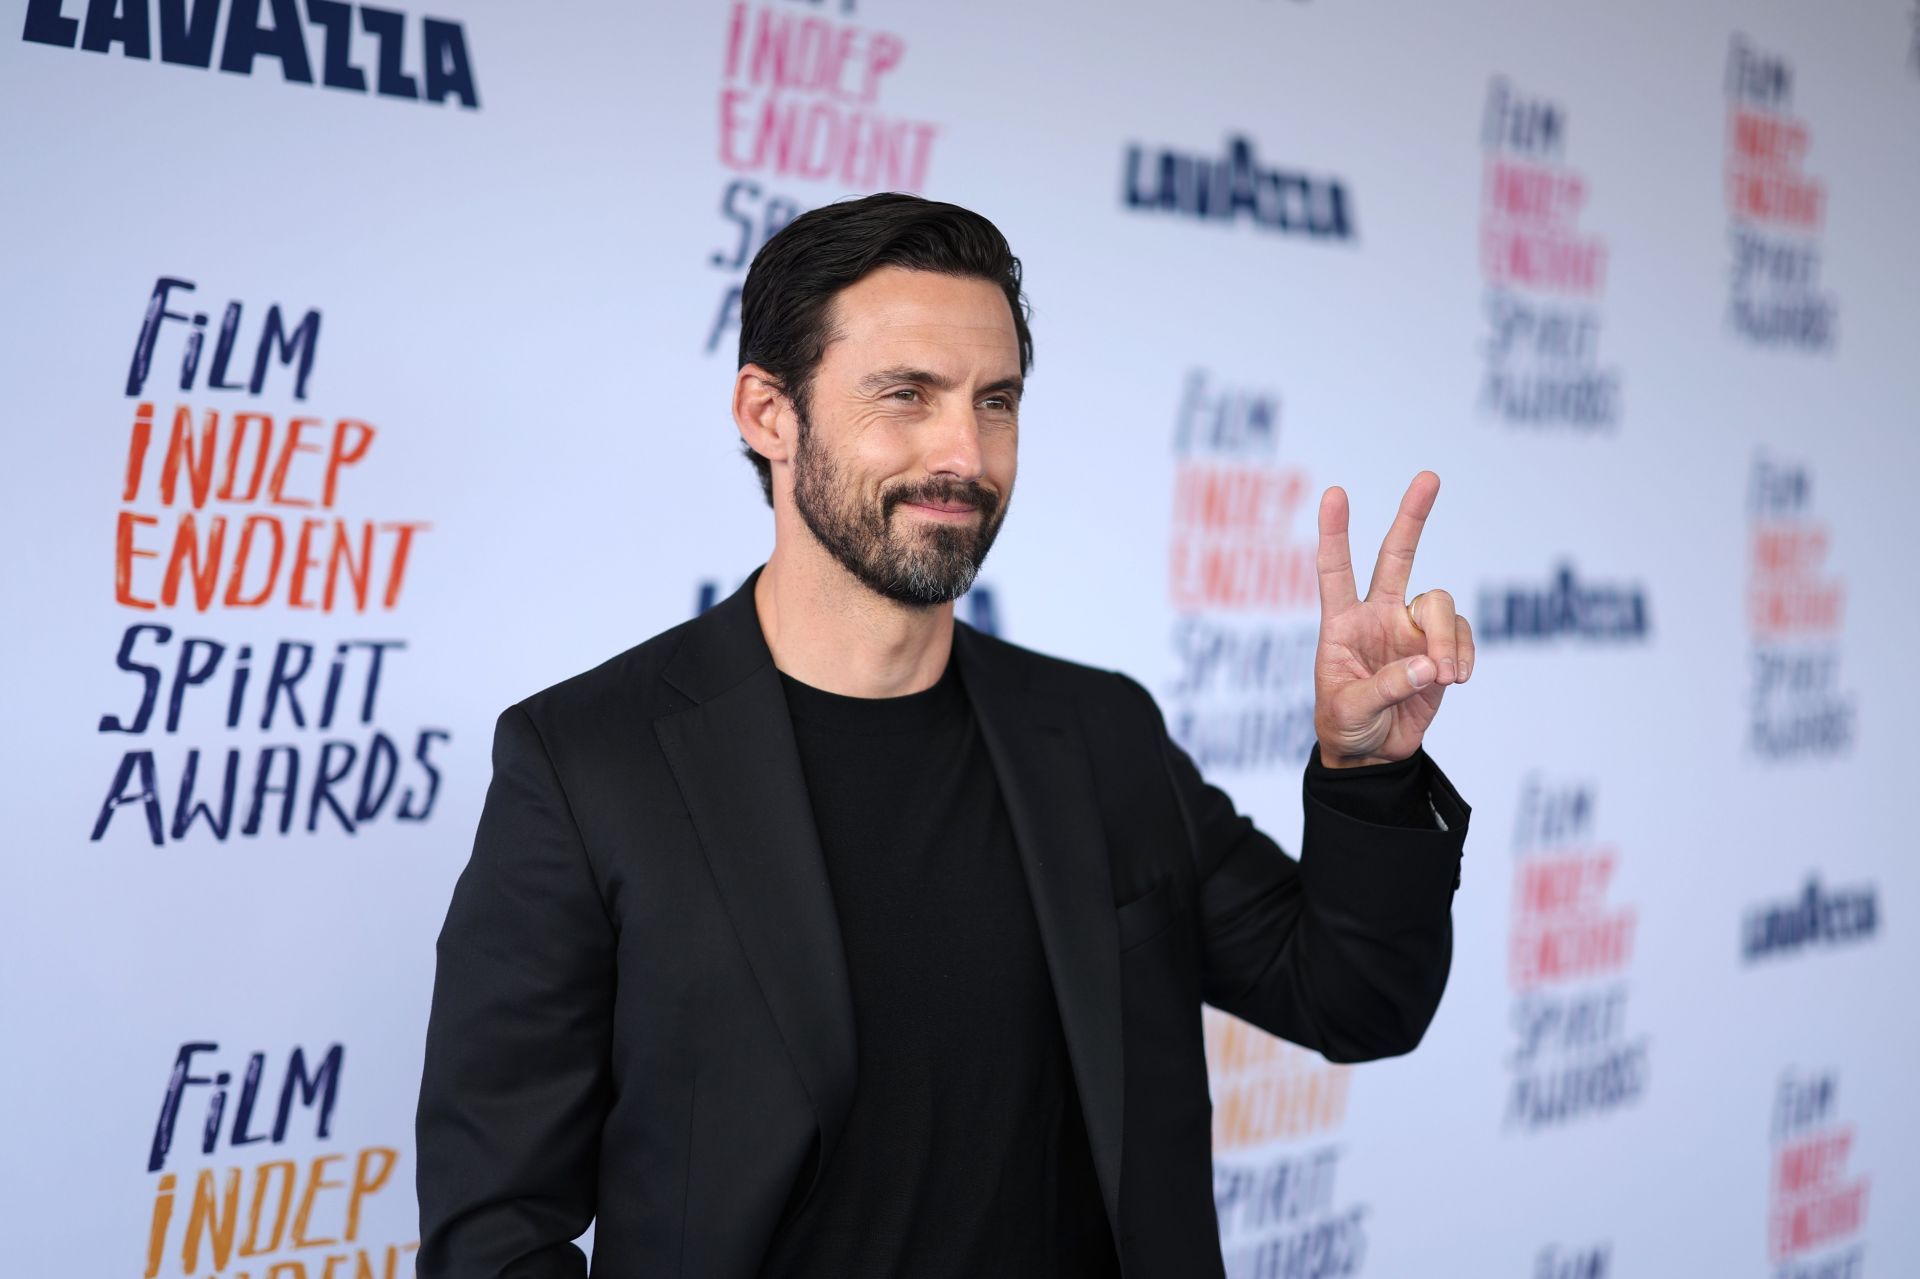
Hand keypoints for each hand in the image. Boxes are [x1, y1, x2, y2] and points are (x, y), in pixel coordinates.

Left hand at [1313, 471, 1472, 766]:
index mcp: (1341, 623)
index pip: (1335, 571)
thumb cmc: (1346, 726)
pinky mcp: (1440, 648)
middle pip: (1397, 556)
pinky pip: (1462, 634)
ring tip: (1443, 678)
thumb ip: (1386, 686)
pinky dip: (1464, 654)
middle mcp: (1378, 615)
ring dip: (1446, 641)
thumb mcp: (1351, 709)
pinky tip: (1454, 679)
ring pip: (1440, 604)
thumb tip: (1428, 664)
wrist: (1372, 754)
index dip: (1335, 533)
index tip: (1335, 493)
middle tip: (1429, 477)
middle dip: (1412, 516)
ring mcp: (1411, 629)